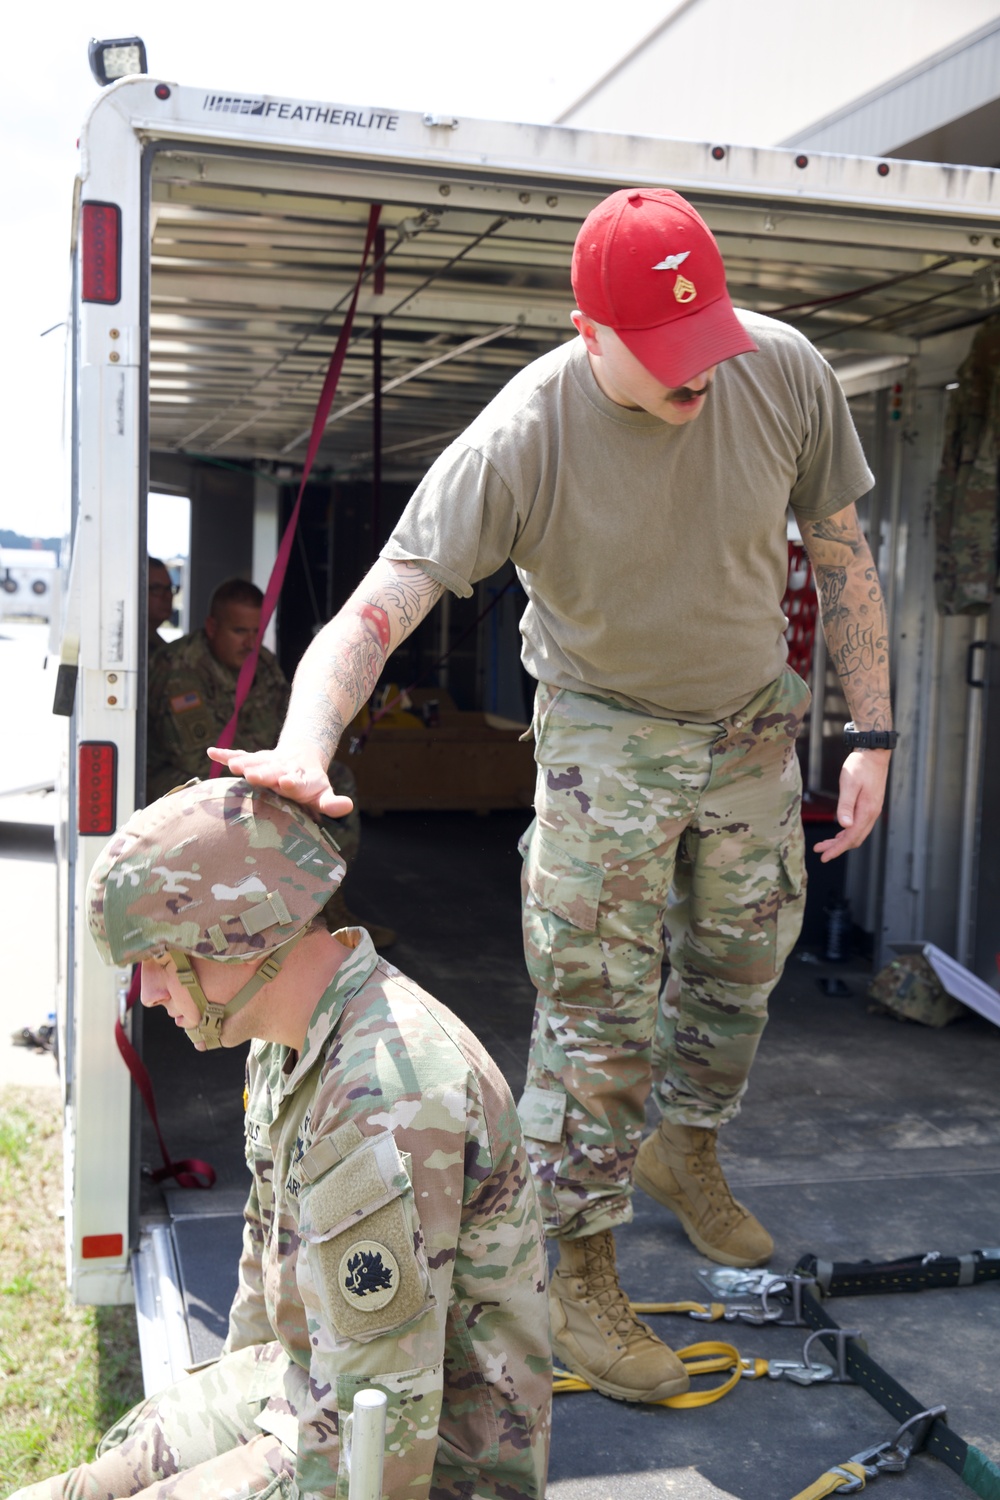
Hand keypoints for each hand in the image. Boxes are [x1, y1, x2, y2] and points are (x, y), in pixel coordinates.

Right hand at [207, 745, 354, 821]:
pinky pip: (239, 756)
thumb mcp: (323, 795)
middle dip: (263, 773)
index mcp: (299, 780)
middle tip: (253, 775)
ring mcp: (267, 763)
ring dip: (243, 763)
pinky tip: (212, 752)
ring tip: (233, 765)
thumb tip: (348, 806)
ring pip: (254, 762)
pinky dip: (226, 755)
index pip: (296, 782)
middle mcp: (282, 770)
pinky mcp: (255, 760)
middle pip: (272, 771)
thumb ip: (332, 803)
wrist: (300, 759)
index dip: (292, 782)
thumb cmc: (311, 786)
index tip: (286, 783)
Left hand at [813, 749, 890, 862]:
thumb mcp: (849, 785)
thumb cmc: (860, 767)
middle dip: (837, 847)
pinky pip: (859, 825)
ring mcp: (872, 810)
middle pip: (854, 838)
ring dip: (841, 841)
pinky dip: (847, 832)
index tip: (824, 857)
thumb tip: (844, 826)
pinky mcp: (870, 805)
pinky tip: (839, 833)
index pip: (851, 837)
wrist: (874, 754)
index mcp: (867, 811)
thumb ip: (846, 806)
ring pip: (857, 833)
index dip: (837, 849)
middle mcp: (872, 813)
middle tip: (820, 851)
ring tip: (825, 844)